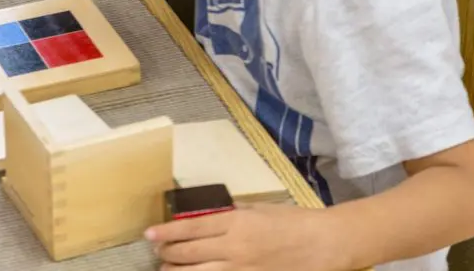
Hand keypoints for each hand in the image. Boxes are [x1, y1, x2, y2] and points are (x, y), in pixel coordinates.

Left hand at [147, 204, 338, 270]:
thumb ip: (231, 214)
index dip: (167, 231)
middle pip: (190, 253)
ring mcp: (243, 269)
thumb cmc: (292, 221)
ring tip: (166, 269)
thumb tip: (207, 217)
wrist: (324, 244)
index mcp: (235, 222)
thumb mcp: (257, 209)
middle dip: (168, 253)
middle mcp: (235, 247)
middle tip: (158, 251)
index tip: (149, 234)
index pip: (191, 227)